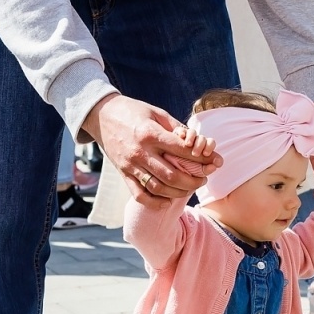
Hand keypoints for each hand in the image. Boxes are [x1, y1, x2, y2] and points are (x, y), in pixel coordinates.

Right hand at [83, 94, 221, 203]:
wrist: (101, 115)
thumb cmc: (133, 111)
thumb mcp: (156, 112)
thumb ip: (175, 127)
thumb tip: (195, 141)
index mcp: (151, 133)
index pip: (182, 150)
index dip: (201, 158)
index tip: (212, 161)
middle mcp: (141, 151)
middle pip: (172, 174)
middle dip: (193, 180)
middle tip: (203, 179)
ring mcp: (131, 165)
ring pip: (158, 187)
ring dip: (177, 192)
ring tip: (189, 189)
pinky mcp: (123, 173)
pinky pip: (139, 194)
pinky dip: (154, 202)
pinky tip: (166, 202)